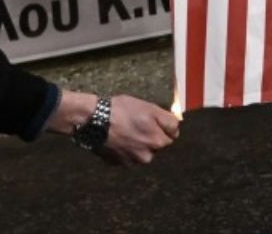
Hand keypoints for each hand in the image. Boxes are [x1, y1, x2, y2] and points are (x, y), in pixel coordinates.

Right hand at [48, 90, 179, 165]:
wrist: (95, 120)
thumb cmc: (122, 110)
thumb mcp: (150, 107)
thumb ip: (168, 120)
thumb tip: (176, 128)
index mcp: (157, 142)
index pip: (171, 135)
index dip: (162, 125)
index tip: (152, 119)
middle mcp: (147, 156)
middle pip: (156, 145)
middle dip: (151, 136)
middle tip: (137, 123)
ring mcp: (132, 161)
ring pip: (141, 152)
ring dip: (138, 144)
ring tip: (126, 130)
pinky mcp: (118, 163)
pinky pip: (127, 156)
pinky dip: (125, 149)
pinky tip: (117, 137)